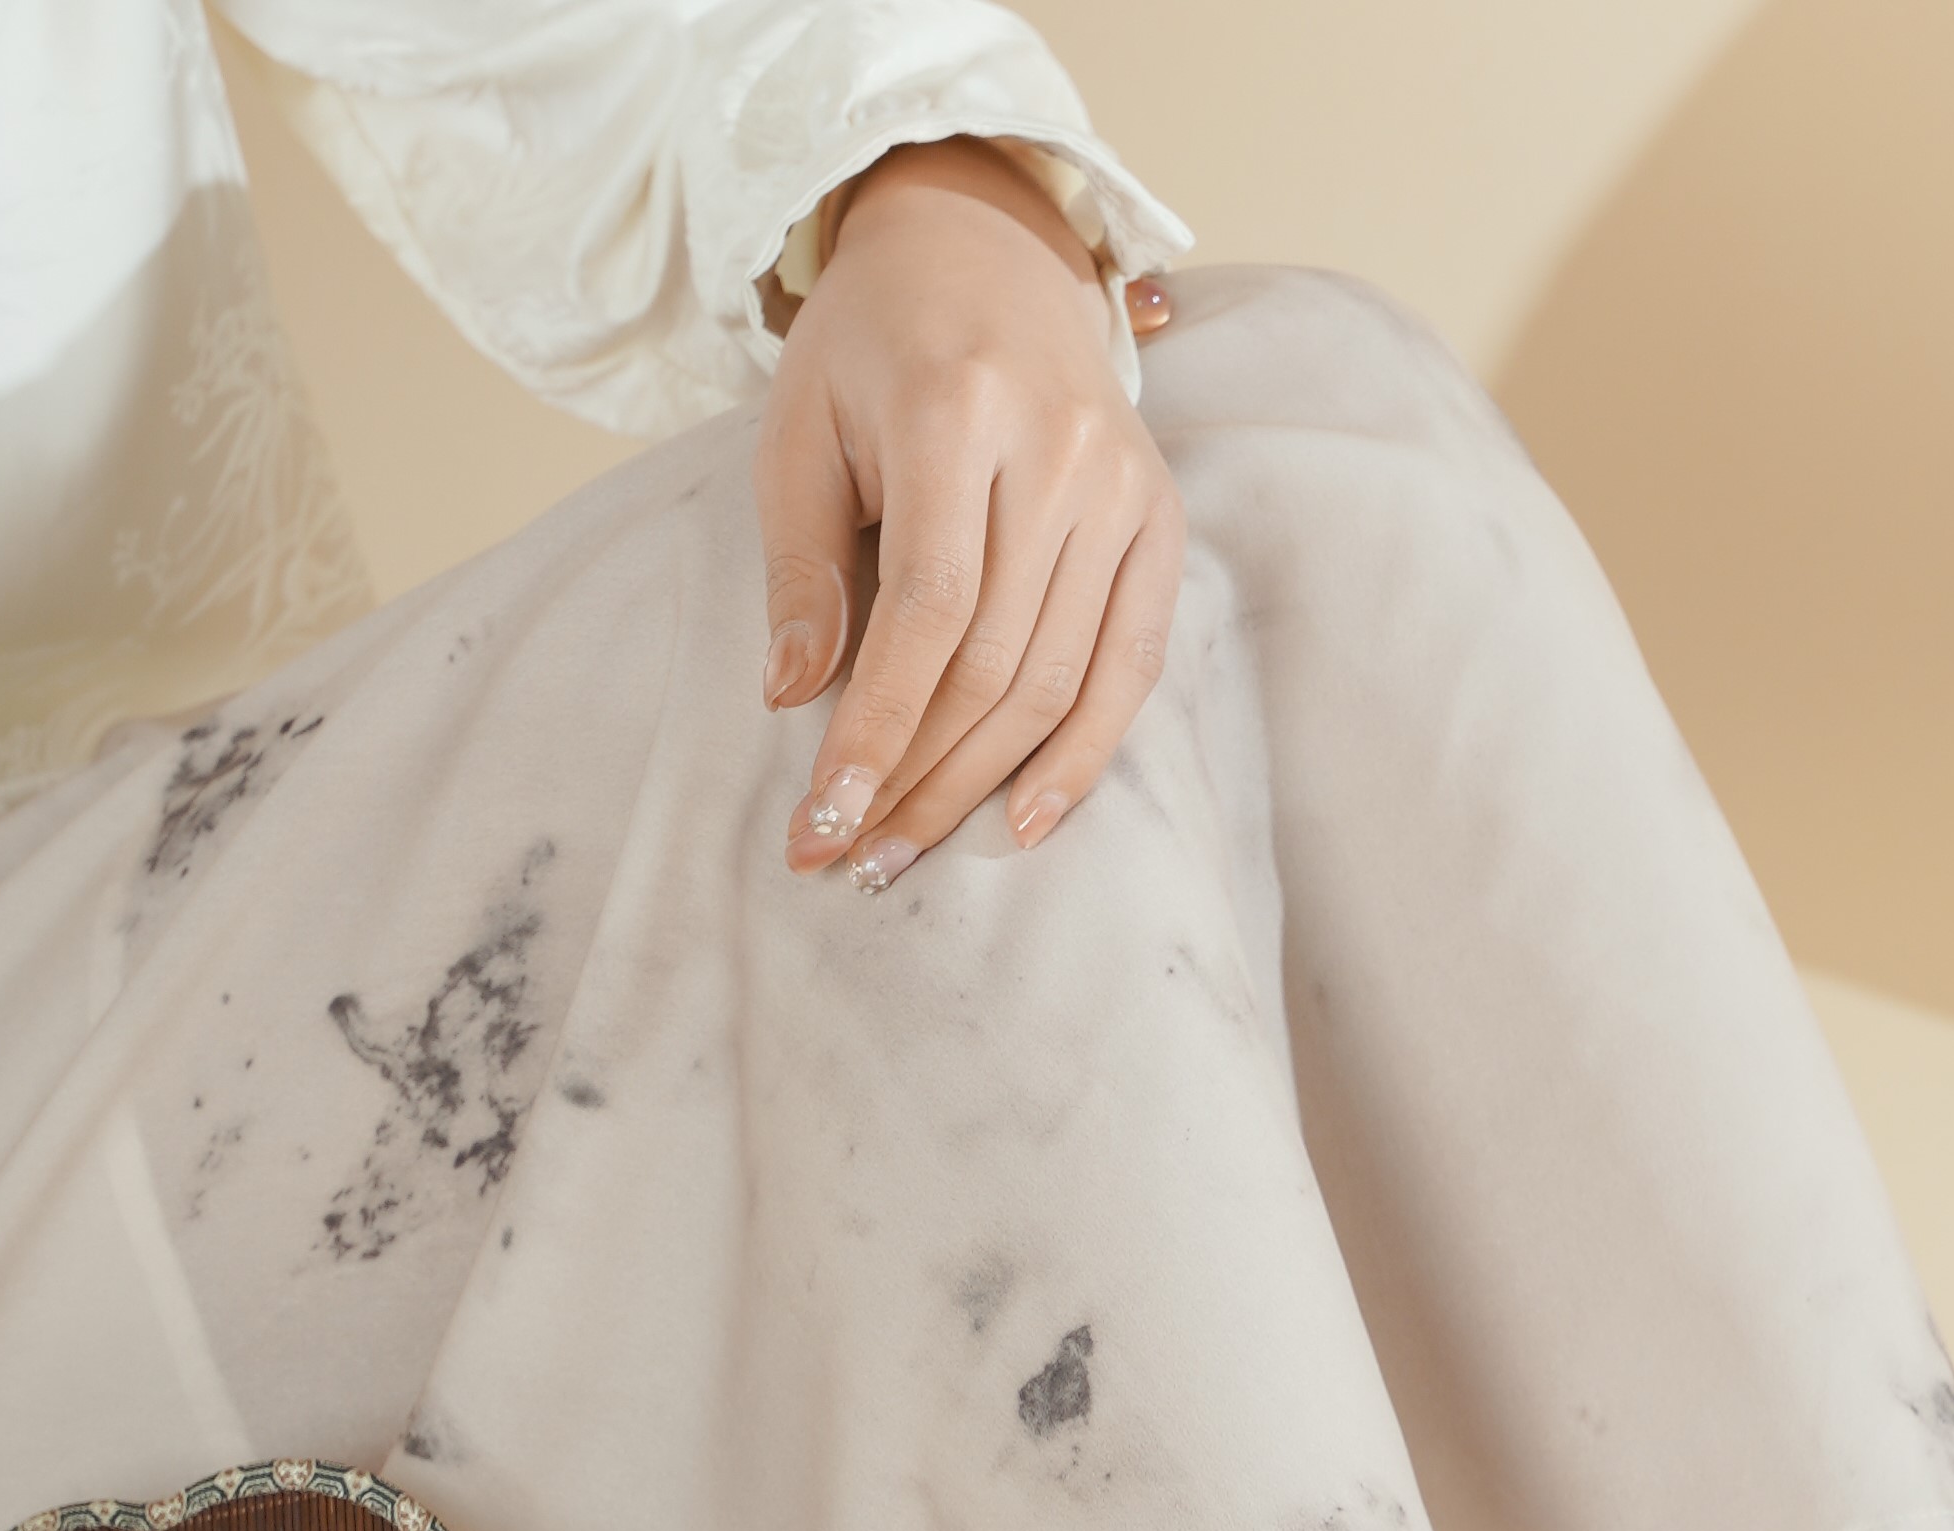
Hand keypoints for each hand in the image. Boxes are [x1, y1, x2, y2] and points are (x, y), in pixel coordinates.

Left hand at [756, 138, 1184, 884]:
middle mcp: (1059, 454)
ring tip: (911, 847)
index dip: (880, 730)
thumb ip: (802, 563)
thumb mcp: (800, 428)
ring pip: (1058, 681)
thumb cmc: (873, 348)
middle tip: (856, 855)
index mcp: (959, 413)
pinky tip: (1028, 821)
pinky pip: (1130, 668)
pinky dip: (1082, 756)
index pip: (925, 615)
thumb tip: (793, 700)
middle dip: (921, 776)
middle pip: (995, 664)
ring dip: (983, 785)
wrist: (982, 253)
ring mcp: (1123, 489)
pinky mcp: (1160, 520)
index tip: (827, 817)